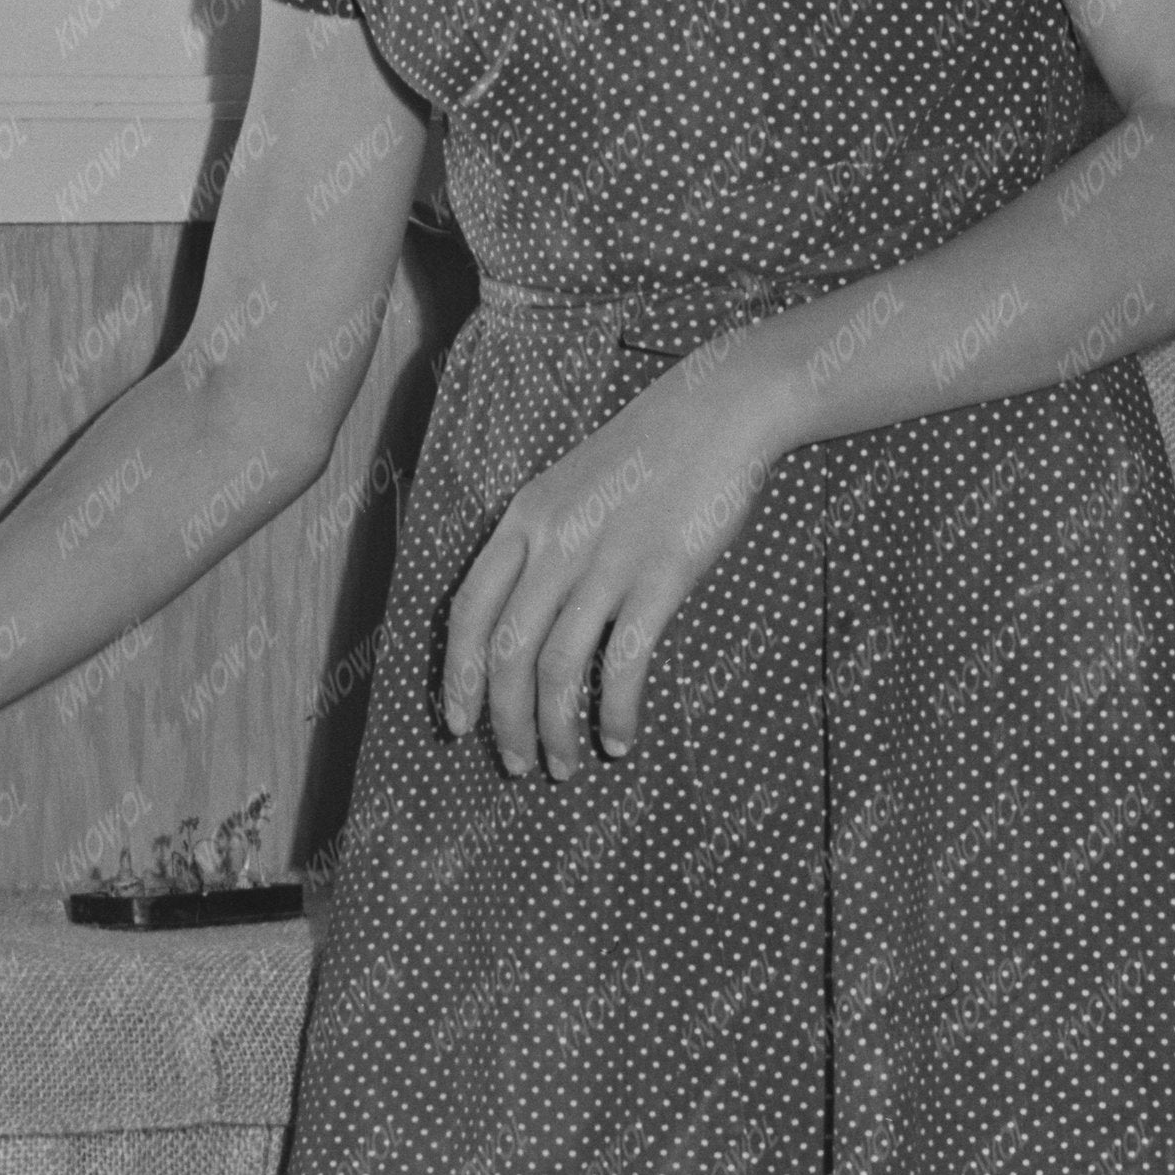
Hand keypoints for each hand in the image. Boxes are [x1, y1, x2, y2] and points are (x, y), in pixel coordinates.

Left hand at [442, 343, 786, 778]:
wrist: (718, 409)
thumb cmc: (649, 454)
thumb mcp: (570, 488)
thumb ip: (542, 545)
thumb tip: (528, 622)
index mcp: (522, 522)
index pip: (467, 612)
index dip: (456, 676)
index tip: (457, 724)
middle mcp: (553, 544)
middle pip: (506, 653)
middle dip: (505, 721)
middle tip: (515, 765)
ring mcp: (605, 560)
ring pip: (558, 668)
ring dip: (556, 730)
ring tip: (565, 766)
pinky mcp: (660, 575)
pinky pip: (624, 661)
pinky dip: (616, 711)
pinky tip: (621, 739)